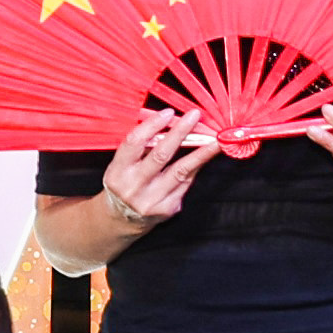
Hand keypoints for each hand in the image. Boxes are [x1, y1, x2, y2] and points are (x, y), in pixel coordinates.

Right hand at [101, 106, 213, 222]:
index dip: (152, 126)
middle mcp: (133, 187)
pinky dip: (196, 167)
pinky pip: (185, 183)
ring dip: (200, 153)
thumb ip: (140, 147)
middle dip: (180, 133)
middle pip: (160, 155)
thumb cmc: (124, 183)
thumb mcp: (121, 165)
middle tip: (194, 116)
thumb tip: (168, 122)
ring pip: (180, 171)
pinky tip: (205, 156)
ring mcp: (152, 200)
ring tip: (215, 140)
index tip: (168, 112)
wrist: (122, 219)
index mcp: (118, 171)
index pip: (135, 143)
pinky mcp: (167, 208)